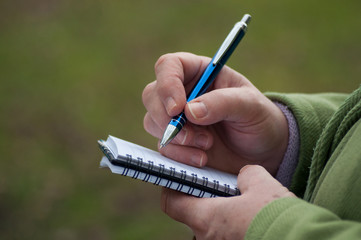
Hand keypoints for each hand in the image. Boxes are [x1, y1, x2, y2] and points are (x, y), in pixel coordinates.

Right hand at [142, 52, 287, 174]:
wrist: (262, 152)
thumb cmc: (259, 120)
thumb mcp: (250, 106)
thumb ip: (223, 103)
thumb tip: (189, 111)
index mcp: (200, 72)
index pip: (169, 66)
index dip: (167, 84)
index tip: (177, 108)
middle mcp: (183, 93)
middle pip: (152, 95)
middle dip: (166, 118)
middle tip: (190, 135)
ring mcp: (177, 119)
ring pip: (152, 121)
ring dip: (175, 138)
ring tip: (207, 144)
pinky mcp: (177, 142)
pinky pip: (163, 147)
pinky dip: (179, 155)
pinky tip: (202, 158)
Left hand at [161, 165, 295, 239]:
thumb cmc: (278, 217)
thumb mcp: (261, 184)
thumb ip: (245, 175)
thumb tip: (243, 176)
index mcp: (206, 219)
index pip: (172, 203)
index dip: (173, 187)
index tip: (182, 177)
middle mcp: (208, 238)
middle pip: (193, 215)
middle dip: (203, 199)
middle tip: (218, 186)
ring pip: (211, 227)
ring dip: (220, 214)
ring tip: (239, 201)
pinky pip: (226, 236)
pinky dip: (232, 225)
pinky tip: (251, 217)